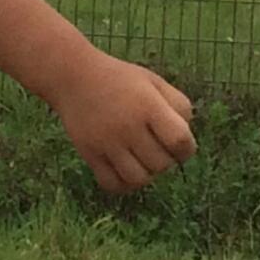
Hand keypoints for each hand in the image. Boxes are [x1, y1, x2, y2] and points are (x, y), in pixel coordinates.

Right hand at [49, 50, 195, 194]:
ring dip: (146, 173)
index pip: (180, 142)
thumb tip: (185, 143)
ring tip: (140, 158)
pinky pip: (113, 184)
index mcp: (148, 105)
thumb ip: (180, 107)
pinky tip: (124, 168)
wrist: (73, 76)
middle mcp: (127, 125)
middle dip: (165, 159)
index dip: (186, 148)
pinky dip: (123, 184)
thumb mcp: (154, 82)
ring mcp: (106, 141)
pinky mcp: (89, 153)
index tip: (177, 142)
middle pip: (161, 165)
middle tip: (154, 145)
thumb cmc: (121, 80)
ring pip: (139, 179)